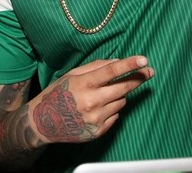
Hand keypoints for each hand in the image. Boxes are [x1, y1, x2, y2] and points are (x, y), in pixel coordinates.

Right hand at [29, 55, 152, 143]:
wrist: (43, 122)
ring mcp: (96, 118)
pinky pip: (116, 115)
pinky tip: (97, 108)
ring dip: (118, 95)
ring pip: (121, 101)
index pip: (111, 71)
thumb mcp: (72, 74)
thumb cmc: (57, 93)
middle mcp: (91, 102)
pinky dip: (112, 109)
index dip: (129, 65)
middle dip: (138, 78)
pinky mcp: (99, 131)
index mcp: (84, 84)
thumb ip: (96, 67)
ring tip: (102, 95)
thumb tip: (118, 62)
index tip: (144, 60)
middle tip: (148, 72)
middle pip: (124, 88)